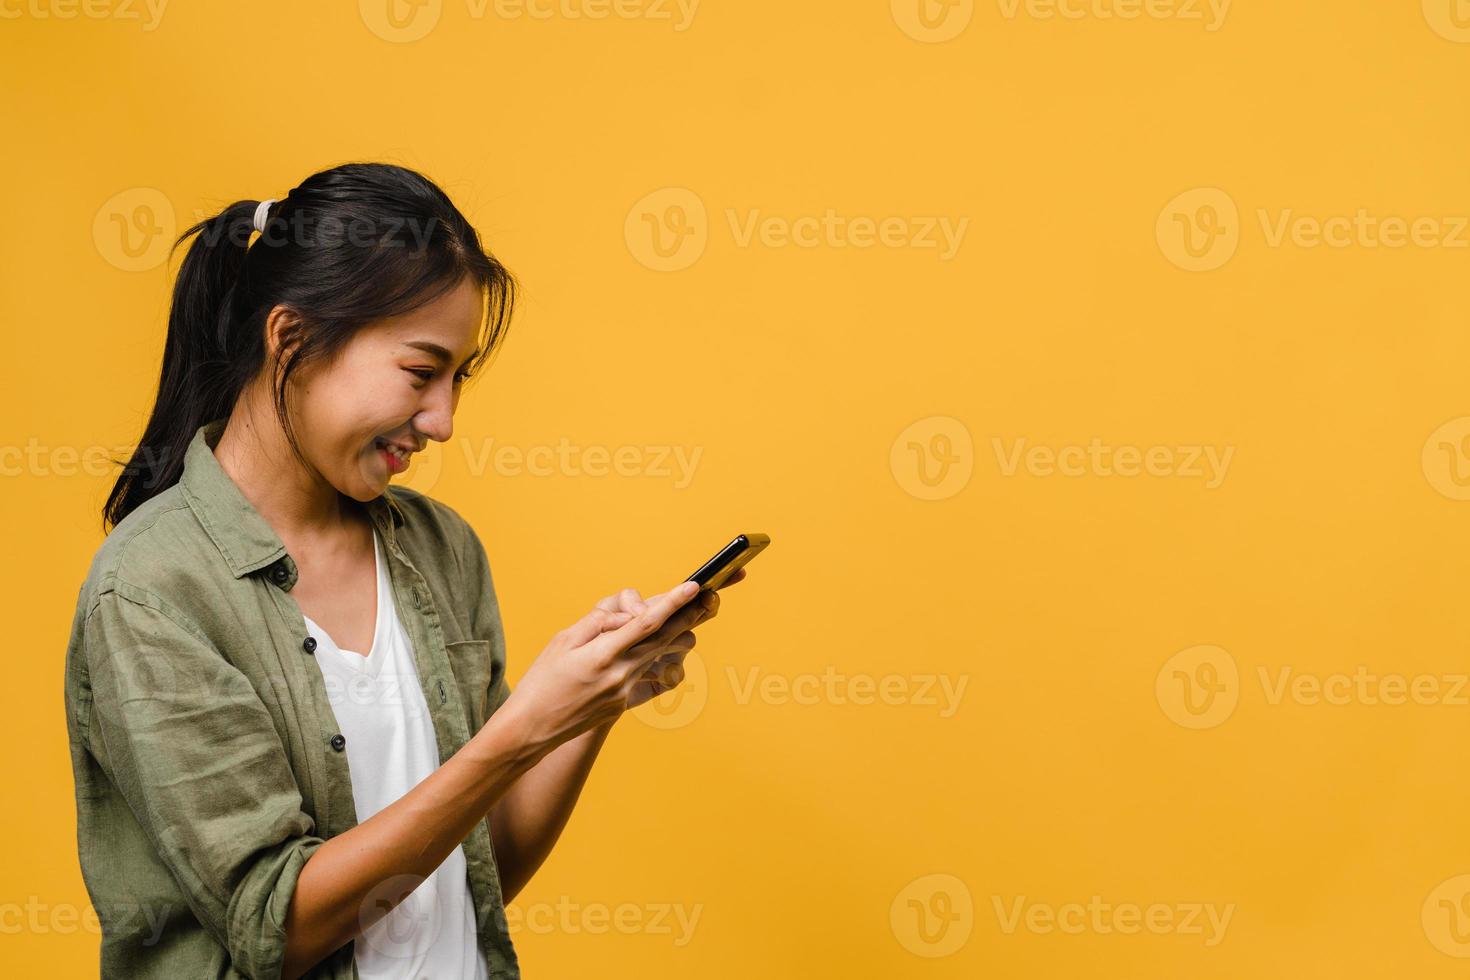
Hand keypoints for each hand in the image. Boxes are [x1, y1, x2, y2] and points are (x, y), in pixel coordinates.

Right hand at [500, 570, 744, 753]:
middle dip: (693, 616)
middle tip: (712, 597)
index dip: (673, 602)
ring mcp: (627, 692)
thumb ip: (599, 622)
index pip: (647, 623)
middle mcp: (621, 674)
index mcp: (603, 655)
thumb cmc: (541, 681)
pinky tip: (660, 655)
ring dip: (678, 638)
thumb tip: (628, 614)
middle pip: (668, 639)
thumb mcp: (562, 640)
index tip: (694, 587)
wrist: (531, 730)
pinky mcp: (627, 704)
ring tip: (682, 623)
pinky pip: (656, 679)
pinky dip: (662, 663)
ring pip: (668, 659)